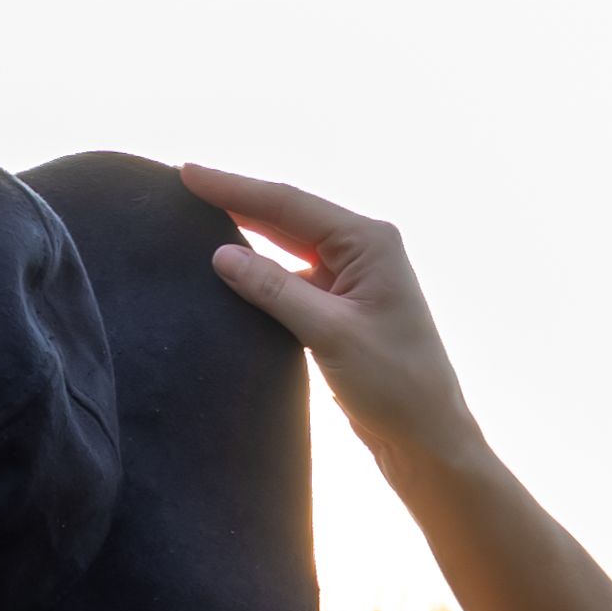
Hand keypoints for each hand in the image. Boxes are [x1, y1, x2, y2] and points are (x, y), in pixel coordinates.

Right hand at [182, 162, 478, 462]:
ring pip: (287, 247)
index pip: (288, 204)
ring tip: (198, 220)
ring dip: (247, 235)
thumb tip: (221, 256)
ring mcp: (352, 279)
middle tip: (184, 184)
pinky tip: (230, 275)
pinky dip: (261, 276)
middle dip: (237, 201)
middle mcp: (362, 250)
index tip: (187, 172)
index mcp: (368, 242)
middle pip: (287, 216)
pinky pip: (293, 279)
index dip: (234, 187)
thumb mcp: (330, 334)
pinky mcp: (341, 309)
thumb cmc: (395, 384)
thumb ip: (274, 290)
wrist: (426, 438)